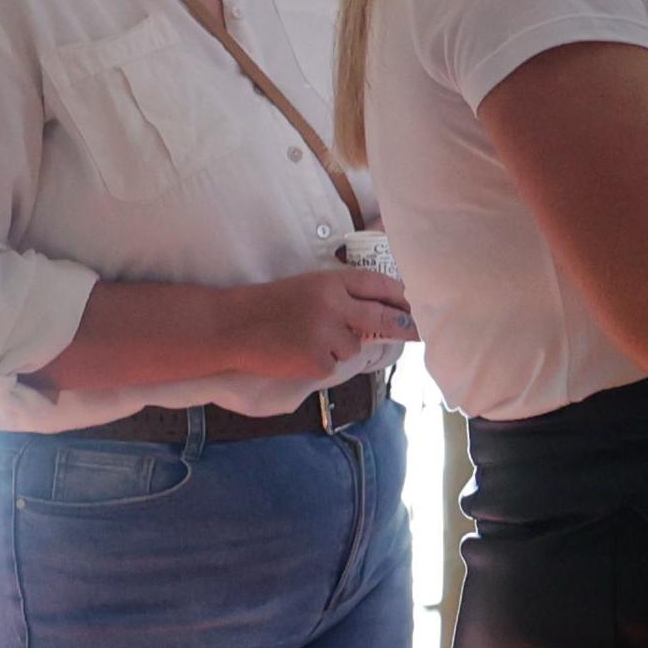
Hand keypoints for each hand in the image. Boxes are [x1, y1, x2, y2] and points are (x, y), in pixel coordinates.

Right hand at [241, 264, 419, 381]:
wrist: (233, 326)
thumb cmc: (269, 305)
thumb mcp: (307, 288)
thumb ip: (340, 296)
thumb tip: (377, 310)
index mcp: (330, 281)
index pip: (378, 284)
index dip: (399, 294)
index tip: (411, 302)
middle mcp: (334, 305)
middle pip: (383, 317)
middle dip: (402, 324)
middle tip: (414, 329)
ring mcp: (327, 334)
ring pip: (354, 346)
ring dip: (340, 347)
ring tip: (307, 340)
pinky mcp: (318, 360)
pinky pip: (334, 365)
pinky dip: (320, 363)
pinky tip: (297, 354)